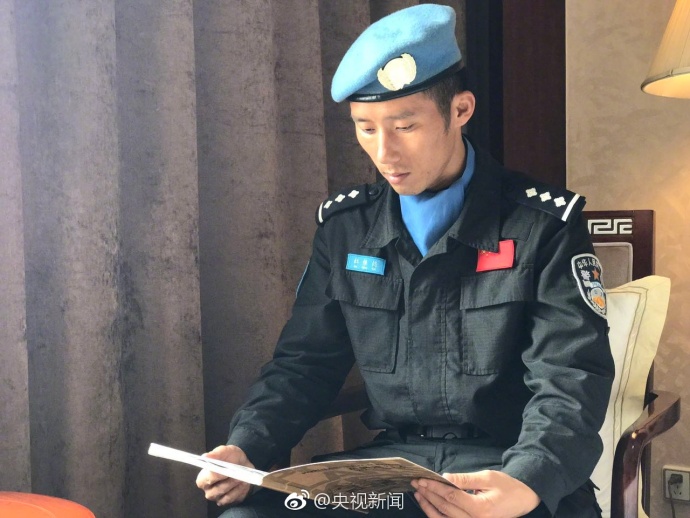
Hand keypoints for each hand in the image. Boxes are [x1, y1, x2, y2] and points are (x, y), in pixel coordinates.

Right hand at [196, 445, 253, 506]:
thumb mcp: (224, 451)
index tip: (227, 470)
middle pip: (216, 491)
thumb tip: (204, 457)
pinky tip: (244, 483)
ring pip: (225, 496)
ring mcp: (217, 497)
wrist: (243, 464)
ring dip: (236, 486)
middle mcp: (208, 490)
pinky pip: (233, 499)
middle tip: (239, 474)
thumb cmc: (230, 457)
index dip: (217, 475)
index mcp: (203, 478)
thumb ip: (215, 454)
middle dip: (229, 482)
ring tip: (243, 477)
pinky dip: (240, 491)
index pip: (206, 479)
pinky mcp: (227, 501)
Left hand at [412, 470, 539, 517]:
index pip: (450, 496)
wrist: (524, 500)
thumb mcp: (487, 478)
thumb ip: (465, 479)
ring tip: (419, 495)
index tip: (422, 479)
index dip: (434, 487)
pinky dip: (438, 515)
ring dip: (429, 507)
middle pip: (445, 508)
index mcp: (480, 509)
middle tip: (415, 484)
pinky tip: (430, 506)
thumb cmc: (508, 487)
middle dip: (428, 495)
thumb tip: (445, 478)